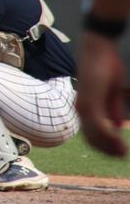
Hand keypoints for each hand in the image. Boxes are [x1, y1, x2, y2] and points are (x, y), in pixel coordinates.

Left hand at [76, 34, 127, 156]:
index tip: (120, 151)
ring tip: (123, 152)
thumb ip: (112, 108)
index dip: (105, 145)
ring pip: (94, 136)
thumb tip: (117, 125)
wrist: (99, 48)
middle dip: (107, 150)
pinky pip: (97, 126)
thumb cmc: (106, 65)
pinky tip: (119, 141)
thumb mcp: (113, 91)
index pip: (91, 134)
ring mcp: (83, 105)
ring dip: (109, 146)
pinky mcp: (89, 101)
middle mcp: (81, 108)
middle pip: (91, 139)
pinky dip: (108, 136)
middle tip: (122, 156)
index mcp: (85, 106)